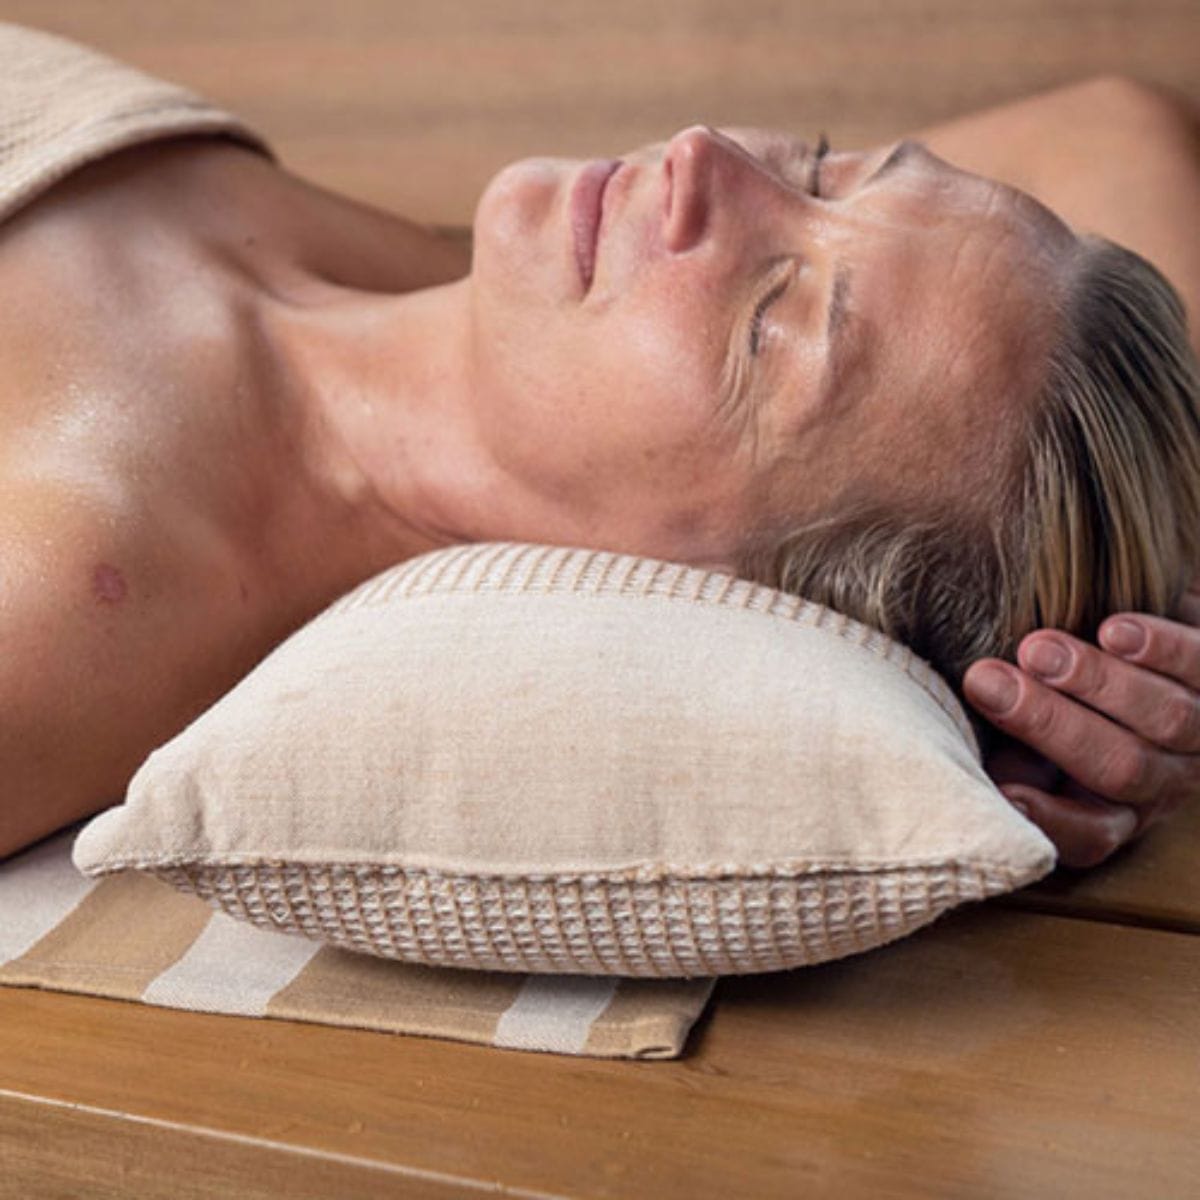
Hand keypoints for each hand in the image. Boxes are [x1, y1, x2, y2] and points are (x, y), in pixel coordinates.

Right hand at [961, 586, 1199, 868]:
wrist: (1139, 634)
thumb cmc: (1062, 693)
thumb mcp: (1025, 738)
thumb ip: (998, 750)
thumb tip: (944, 754)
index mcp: (1113, 807)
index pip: (1090, 836)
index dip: (1051, 820)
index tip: (1004, 793)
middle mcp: (1165, 780)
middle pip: (1119, 768)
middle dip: (1048, 724)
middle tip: (987, 682)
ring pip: (1164, 721)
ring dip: (1097, 683)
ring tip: (1039, 648)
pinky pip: (1199, 665)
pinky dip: (1159, 648)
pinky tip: (1114, 629)